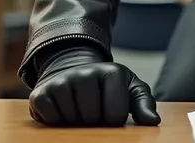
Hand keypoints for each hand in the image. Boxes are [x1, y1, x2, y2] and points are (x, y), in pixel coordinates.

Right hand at [28, 46, 160, 126]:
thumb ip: (144, 104)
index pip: (116, 114)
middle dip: (94, 120)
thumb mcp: (130, 90)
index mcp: (112, 72)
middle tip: (92, 109)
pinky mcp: (41, 91)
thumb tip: (154, 122)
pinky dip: (55, 120)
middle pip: (92, 117)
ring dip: (75, 121)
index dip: (114, 119)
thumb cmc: (107, 87)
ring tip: (79, 108)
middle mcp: (86, 72)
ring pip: (72, 118)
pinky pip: (49, 117)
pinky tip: (62, 109)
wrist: (73, 72)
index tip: (111, 108)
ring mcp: (63, 80)